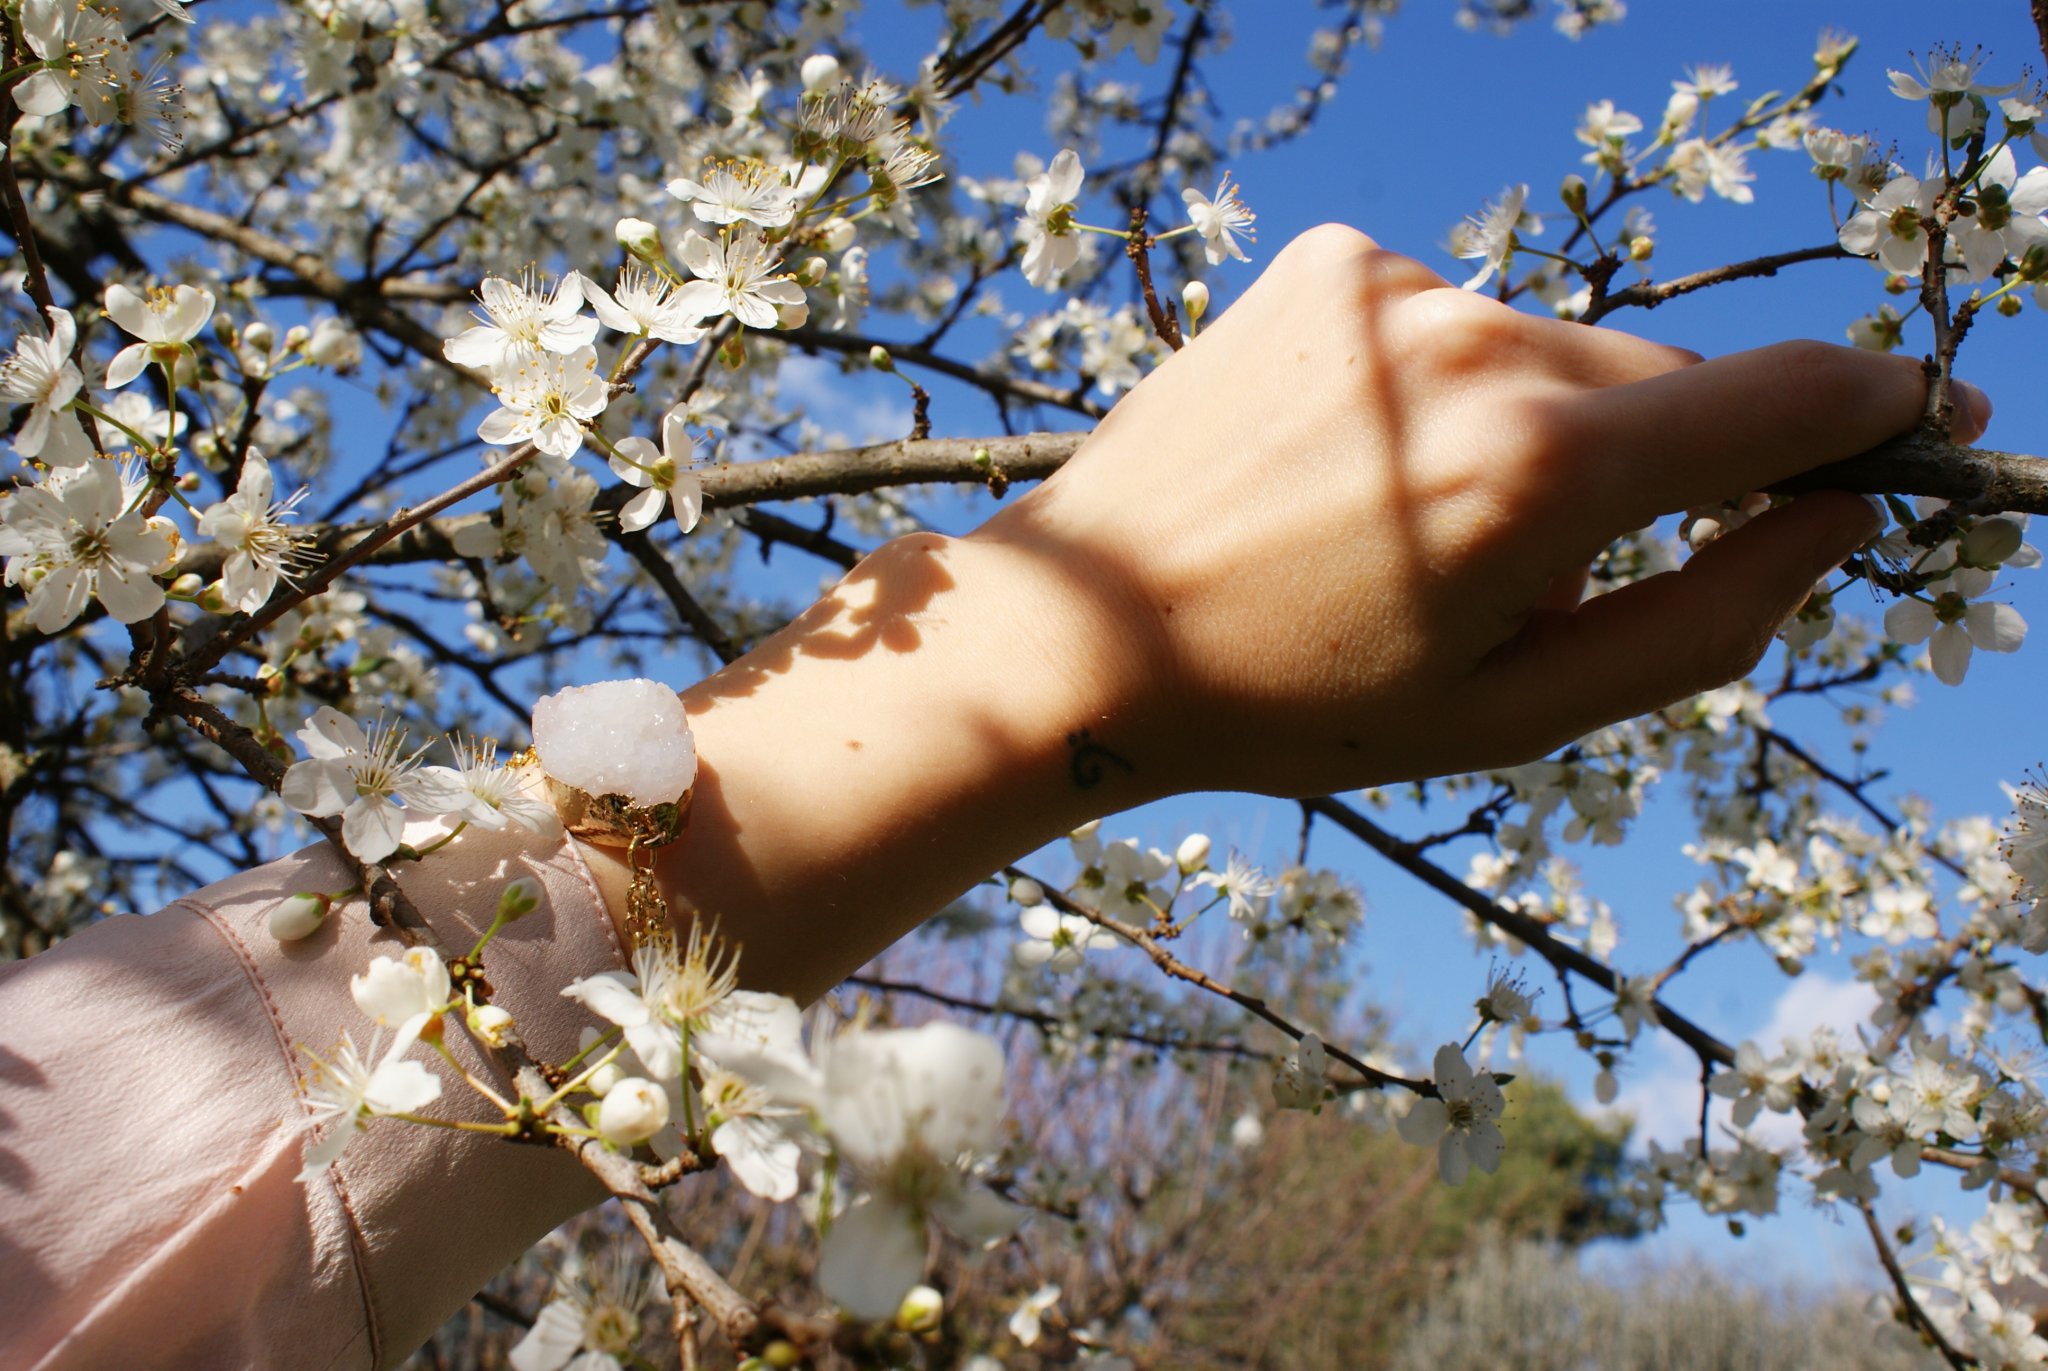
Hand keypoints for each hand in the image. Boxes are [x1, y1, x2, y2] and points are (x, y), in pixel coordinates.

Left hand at [971, 224, 1982, 797]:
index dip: (1877, 412)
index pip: (1785, 399)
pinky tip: (1348, 464)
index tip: (1926, 424)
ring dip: (1532, 431)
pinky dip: (1441, 390)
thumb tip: (1837, 519)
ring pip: (1554, 352)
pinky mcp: (1328, 265)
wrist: (1088, 634)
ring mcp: (1396, 287)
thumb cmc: (1298, 704)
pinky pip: (1451, 322)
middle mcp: (1479, 340)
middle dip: (1651, 469)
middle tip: (1532, 570)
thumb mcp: (1520, 714)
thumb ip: (1710, 619)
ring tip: (1400, 528)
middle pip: (1663, 387)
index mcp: (1543, 467)